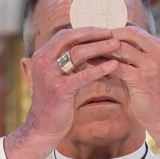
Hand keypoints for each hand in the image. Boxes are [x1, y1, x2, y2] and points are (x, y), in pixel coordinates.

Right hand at [4, 26, 134, 158]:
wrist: (42, 128)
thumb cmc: (54, 104)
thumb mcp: (60, 78)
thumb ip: (70, 64)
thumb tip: (91, 50)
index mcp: (42, 56)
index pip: (65, 35)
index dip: (85, 31)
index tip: (103, 29)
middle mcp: (43, 61)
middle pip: (71, 39)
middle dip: (93, 34)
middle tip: (112, 33)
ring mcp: (49, 75)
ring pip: (77, 54)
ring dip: (99, 47)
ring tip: (117, 45)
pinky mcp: (59, 89)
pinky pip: (82, 75)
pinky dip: (99, 69)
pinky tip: (114, 65)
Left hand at [82, 24, 159, 153]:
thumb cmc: (151, 94)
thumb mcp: (146, 69)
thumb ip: (133, 55)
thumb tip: (108, 43)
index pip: (133, 31)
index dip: (113, 32)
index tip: (96, 36)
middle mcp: (158, 53)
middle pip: (127, 35)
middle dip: (105, 38)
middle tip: (87, 41)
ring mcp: (151, 65)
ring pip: (120, 49)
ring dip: (101, 49)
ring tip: (85, 51)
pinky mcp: (142, 79)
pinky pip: (117, 67)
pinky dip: (102, 65)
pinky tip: (90, 66)